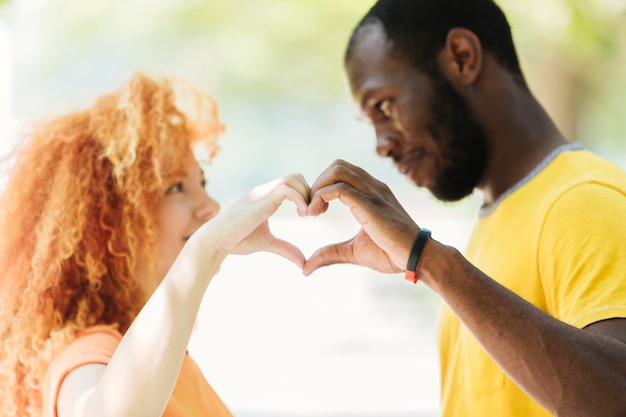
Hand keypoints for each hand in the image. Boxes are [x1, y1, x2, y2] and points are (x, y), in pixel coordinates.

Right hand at [199, 173, 309, 267]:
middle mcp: (265, 191)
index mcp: (267, 197)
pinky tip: (302, 214)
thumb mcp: (268, 243)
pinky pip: (286, 189)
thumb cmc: (236, 240)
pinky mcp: (260, 201)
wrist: (215, 241)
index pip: (294, 183)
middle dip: (311, 193)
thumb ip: (286, 249)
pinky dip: (299, 199)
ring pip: (293, 178)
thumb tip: (303, 263)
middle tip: (314, 214)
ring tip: (308, 215)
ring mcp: (262, 193)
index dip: (307, 195)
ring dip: (306, 195)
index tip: (313, 214)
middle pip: (296, 177)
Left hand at [304, 160, 418, 275]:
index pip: (342, 171)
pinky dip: (321, 196)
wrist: (418, 257)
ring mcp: (373, 193)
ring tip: (312, 211)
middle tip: (311, 209)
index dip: (323, 185)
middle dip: (317, 183)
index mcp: (373, 192)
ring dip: (317, 188)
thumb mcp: (353, 252)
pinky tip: (317, 213)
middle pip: (337, 165)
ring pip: (337, 171)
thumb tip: (306, 268)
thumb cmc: (392, 254)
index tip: (316, 209)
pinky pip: (340, 188)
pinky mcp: (370, 205)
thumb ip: (331, 253)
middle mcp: (373, 187)